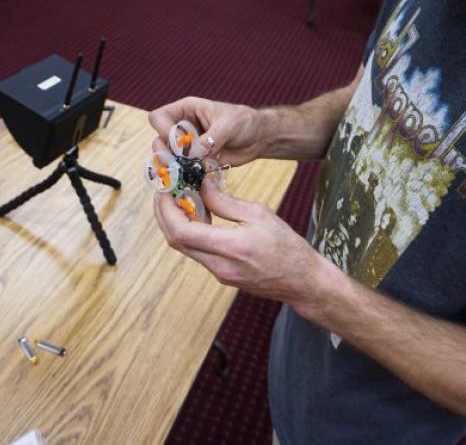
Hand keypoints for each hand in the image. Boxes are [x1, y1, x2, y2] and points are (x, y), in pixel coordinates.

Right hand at [148, 96, 268, 165]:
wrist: (258, 138)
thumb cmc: (244, 122)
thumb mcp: (229, 125)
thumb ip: (212, 138)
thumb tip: (194, 153)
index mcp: (186, 110)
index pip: (159, 117)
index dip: (164, 130)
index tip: (178, 143)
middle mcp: (183, 127)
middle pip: (159, 139)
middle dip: (164, 152)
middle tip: (176, 164)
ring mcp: (187, 145)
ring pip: (167, 157)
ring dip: (173, 167)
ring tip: (184, 173)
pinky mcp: (195, 161)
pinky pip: (182, 169)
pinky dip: (184, 176)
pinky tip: (191, 180)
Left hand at [153, 176, 328, 306]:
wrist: (302, 280)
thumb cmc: (287, 246)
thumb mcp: (259, 214)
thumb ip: (226, 201)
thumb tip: (202, 184)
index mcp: (231, 247)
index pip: (182, 231)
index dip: (166, 209)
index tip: (164, 189)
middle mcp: (219, 265)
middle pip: (175, 241)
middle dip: (164, 214)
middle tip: (165, 191)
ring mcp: (219, 273)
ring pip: (184, 247)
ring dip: (176, 222)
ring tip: (181, 198)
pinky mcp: (222, 275)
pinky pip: (197, 252)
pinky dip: (191, 232)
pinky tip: (199, 215)